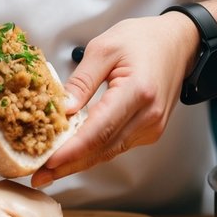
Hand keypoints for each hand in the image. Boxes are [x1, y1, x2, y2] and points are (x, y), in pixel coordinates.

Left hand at [30, 12, 199, 188]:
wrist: (178, 43)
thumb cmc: (142, 40)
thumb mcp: (104, 48)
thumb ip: (82, 80)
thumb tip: (63, 110)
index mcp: (138, 91)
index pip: (99, 130)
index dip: (71, 150)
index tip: (46, 162)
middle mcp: (149, 116)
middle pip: (103, 149)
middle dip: (69, 165)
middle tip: (38, 176)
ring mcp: (152, 127)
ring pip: (109, 152)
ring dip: (79, 162)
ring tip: (48, 169)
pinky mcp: (150, 131)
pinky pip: (116, 145)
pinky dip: (93, 152)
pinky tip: (72, 153)